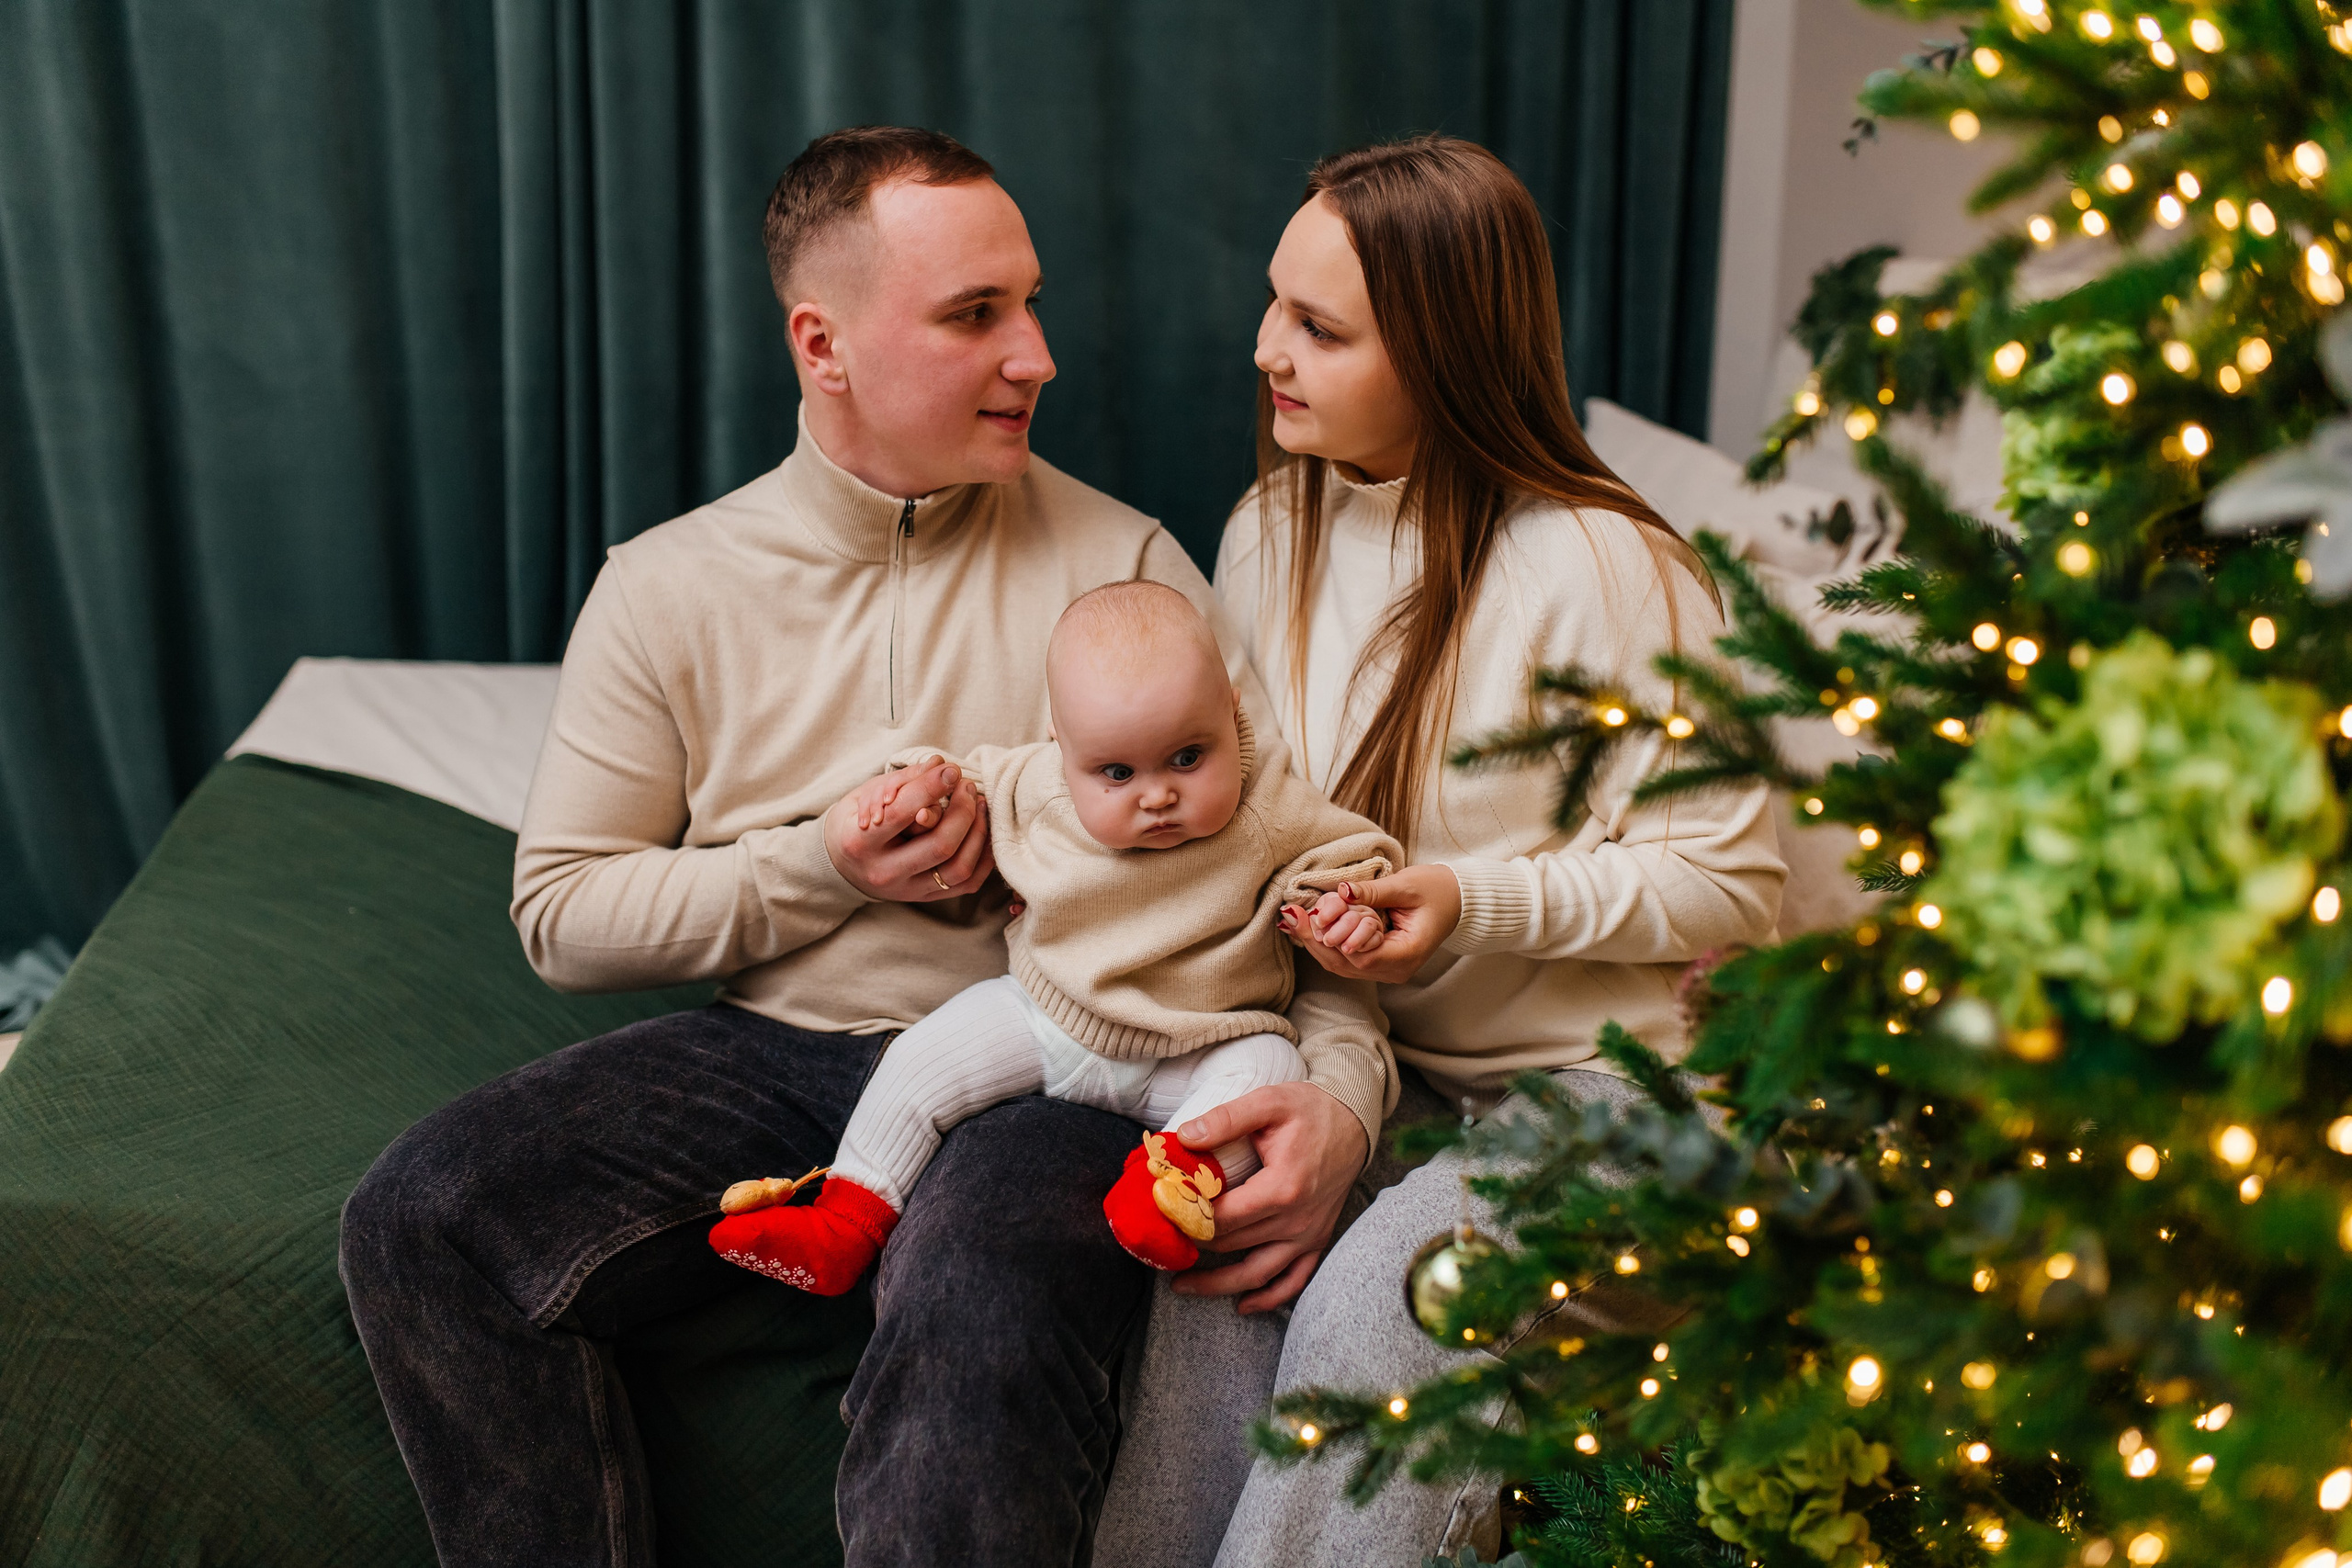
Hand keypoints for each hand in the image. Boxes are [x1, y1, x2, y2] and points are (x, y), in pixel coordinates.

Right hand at [823, 759, 994, 902]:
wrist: (841, 865)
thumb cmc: (855, 822)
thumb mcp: (866, 794)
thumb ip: (904, 781)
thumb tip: (940, 765)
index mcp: (860, 842)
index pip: (902, 813)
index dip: (931, 788)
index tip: (951, 770)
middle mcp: (884, 872)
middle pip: (939, 845)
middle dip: (963, 811)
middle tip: (966, 786)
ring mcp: (907, 891)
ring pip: (959, 868)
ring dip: (978, 833)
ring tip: (978, 805)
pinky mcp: (925, 898)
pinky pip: (967, 883)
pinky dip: (982, 856)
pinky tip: (982, 830)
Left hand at [1168, 1082, 1367, 1312]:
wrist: (1354, 1121)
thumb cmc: (1310, 1109)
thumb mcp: (1268, 1102)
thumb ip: (1226, 1119)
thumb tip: (1184, 1138)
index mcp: (1283, 1187)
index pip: (1224, 1216)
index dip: (1188, 1218)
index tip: (1161, 1214)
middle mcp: (1297, 1219)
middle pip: (1233, 1244)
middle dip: (1194, 1245)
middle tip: (1161, 1243)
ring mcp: (1309, 1234)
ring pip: (1257, 1272)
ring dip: (1218, 1284)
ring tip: (1182, 1285)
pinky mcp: (1317, 1240)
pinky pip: (1294, 1280)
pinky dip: (1268, 1298)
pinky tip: (1242, 1304)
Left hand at [1279, 864, 1461, 984]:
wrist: (1457, 900)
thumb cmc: (1437, 890)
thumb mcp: (1406, 885)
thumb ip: (1373, 892)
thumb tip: (1342, 891)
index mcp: (1407, 954)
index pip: (1361, 956)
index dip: (1334, 937)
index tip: (1311, 914)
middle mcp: (1396, 969)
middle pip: (1345, 964)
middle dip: (1315, 939)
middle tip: (1291, 915)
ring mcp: (1387, 970)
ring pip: (1342, 965)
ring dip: (1317, 942)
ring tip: (1294, 919)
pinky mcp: (1379, 962)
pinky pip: (1347, 959)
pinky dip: (1328, 943)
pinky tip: (1309, 927)